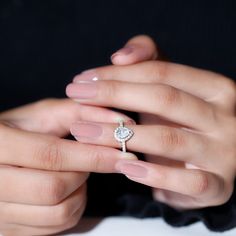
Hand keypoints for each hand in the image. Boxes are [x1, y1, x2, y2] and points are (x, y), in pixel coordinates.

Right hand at [0, 99, 134, 234]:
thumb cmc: (18, 131)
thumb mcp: (42, 115)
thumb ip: (79, 112)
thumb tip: (122, 120)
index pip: (50, 155)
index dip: (91, 155)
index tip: (121, 153)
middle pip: (54, 188)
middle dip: (83, 173)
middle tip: (88, 159)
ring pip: (58, 213)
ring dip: (80, 191)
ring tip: (74, 172)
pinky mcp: (9, 229)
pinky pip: (55, 227)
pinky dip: (73, 207)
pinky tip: (67, 189)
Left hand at [66, 35, 235, 209]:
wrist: (206, 163)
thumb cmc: (180, 122)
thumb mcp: (170, 89)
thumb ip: (150, 63)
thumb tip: (121, 56)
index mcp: (214, 88)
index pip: (162, 72)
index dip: (119, 74)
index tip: (84, 79)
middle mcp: (226, 118)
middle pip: (164, 99)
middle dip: (114, 96)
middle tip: (76, 97)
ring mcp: (225, 153)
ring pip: (169, 139)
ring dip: (120, 136)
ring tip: (83, 132)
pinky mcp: (218, 186)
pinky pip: (187, 181)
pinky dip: (153, 175)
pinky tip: (124, 168)